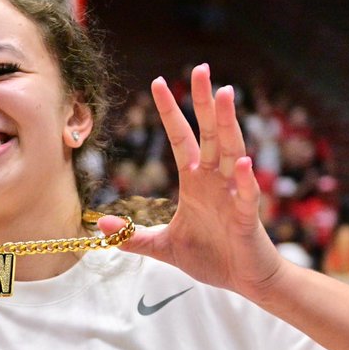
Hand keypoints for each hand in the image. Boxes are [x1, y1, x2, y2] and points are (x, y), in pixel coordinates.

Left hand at [99, 63, 283, 299]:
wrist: (245, 280)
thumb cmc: (211, 257)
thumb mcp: (163, 247)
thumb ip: (134, 236)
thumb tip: (101, 226)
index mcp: (195, 181)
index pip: (180, 138)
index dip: (170, 112)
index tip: (157, 82)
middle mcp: (216, 180)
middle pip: (209, 133)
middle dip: (204, 102)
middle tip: (202, 69)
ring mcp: (233, 194)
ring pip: (232, 151)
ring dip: (228, 125)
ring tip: (225, 95)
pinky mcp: (247, 217)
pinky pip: (247, 194)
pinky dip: (246, 179)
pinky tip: (243, 162)